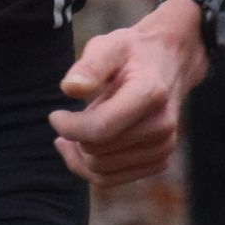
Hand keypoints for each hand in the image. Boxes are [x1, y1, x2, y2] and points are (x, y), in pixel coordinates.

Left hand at [48, 0, 205, 187]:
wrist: (169, 61)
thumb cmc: (132, 52)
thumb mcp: (109, 45)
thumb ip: (90, 65)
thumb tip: (70, 88)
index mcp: (149, 94)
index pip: (99, 129)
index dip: (68, 127)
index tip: (55, 115)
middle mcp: (162, 125)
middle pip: (97, 153)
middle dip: (75, 138)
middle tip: (70, 117)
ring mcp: (164, 146)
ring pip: (101, 173)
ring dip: (80, 154)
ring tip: (75, 129)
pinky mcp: (159, 160)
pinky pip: (112, 179)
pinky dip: (91, 167)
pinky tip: (83, 144)